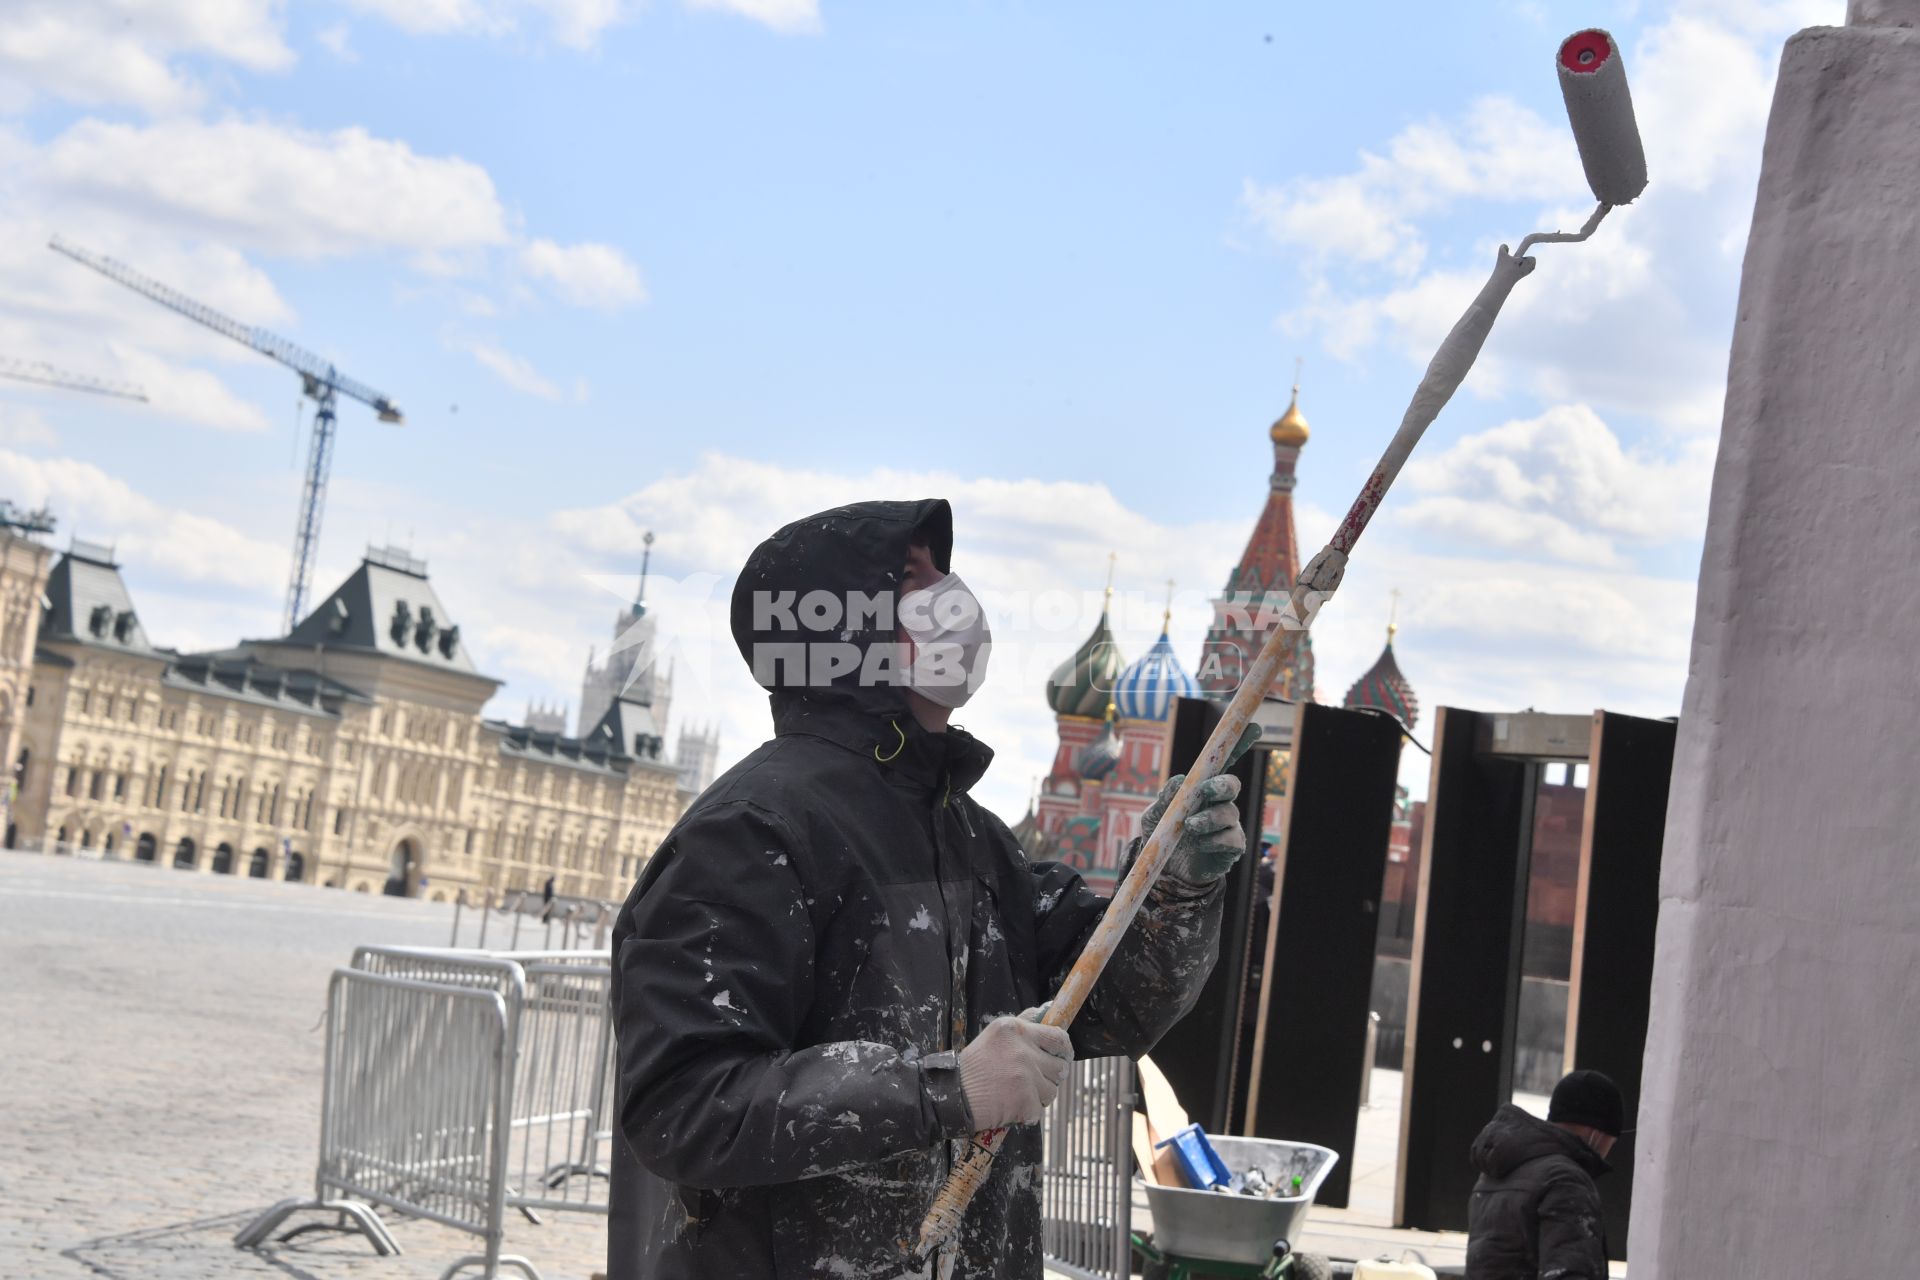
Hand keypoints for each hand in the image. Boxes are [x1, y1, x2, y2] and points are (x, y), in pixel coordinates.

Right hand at [958, 1009, 1072, 1129]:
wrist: (953, 1095)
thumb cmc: (974, 1066)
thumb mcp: (994, 1034)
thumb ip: (1023, 1023)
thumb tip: (1045, 1011)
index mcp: (1016, 1030)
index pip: (1058, 1037)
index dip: (1064, 1049)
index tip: (1062, 1056)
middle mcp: (1023, 1050)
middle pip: (1059, 1067)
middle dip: (1050, 1076)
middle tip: (1033, 1080)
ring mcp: (1026, 1077)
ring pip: (1052, 1090)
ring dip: (1038, 1095)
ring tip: (1016, 1093)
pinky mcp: (1026, 1101)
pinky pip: (1039, 1109)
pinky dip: (1027, 1112)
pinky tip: (1010, 1106)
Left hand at [1140, 721, 1257, 885]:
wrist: (1164, 873)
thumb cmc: (1161, 836)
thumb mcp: (1154, 815)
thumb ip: (1165, 797)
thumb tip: (1180, 779)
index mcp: (1201, 790)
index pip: (1221, 764)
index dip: (1238, 745)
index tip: (1253, 728)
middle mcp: (1218, 803)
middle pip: (1232, 785)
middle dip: (1222, 784)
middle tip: (1205, 790)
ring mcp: (1227, 826)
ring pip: (1230, 813)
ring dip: (1211, 817)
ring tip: (1191, 827)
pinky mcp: (1231, 848)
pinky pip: (1232, 839)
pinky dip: (1216, 840)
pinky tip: (1201, 844)